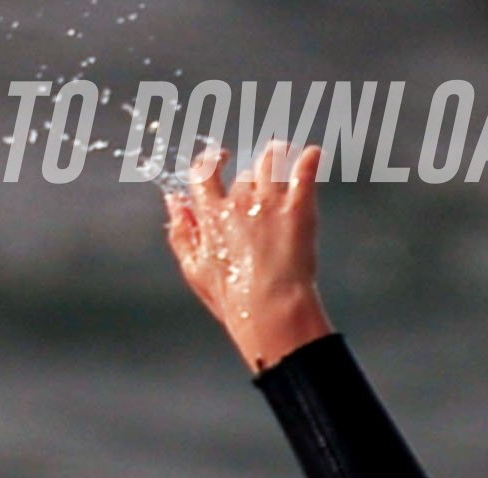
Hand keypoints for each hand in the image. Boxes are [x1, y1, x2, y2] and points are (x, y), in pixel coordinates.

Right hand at [161, 140, 332, 371]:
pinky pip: (304, 169)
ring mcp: (269, 202)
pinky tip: (313, 155)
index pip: (203, 172)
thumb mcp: (196, 269)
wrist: (271, 310)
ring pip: (271, 160)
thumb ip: (181, 232)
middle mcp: (238, 202)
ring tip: (286, 160)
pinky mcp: (298, 207)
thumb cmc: (233, 299)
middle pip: (245, 174)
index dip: (211, 160)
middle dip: (254, 180)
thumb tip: (173, 200)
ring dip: (278, 157)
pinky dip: (309, 159)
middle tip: (266, 193)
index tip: (220, 157)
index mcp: (211, 215)